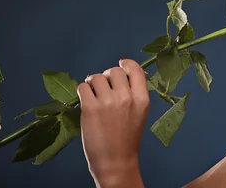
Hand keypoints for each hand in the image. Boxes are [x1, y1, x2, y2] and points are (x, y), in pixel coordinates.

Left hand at [77, 58, 149, 186]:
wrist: (115, 162)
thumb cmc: (126, 138)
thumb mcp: (140, 113)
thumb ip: (134, 93)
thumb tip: (122, 70)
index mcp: (142, 99)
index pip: (135, 69)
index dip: (126, 64)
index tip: (121, 65)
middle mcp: (126, 98)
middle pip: (114, 71)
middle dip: (107, 76)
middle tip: (103, 86)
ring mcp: (108, 102)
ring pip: (97, 77)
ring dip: (93, 83)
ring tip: (93, 93)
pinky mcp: (90, 108)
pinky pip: (83, 87)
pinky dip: (83, 91)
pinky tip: (86, 101)